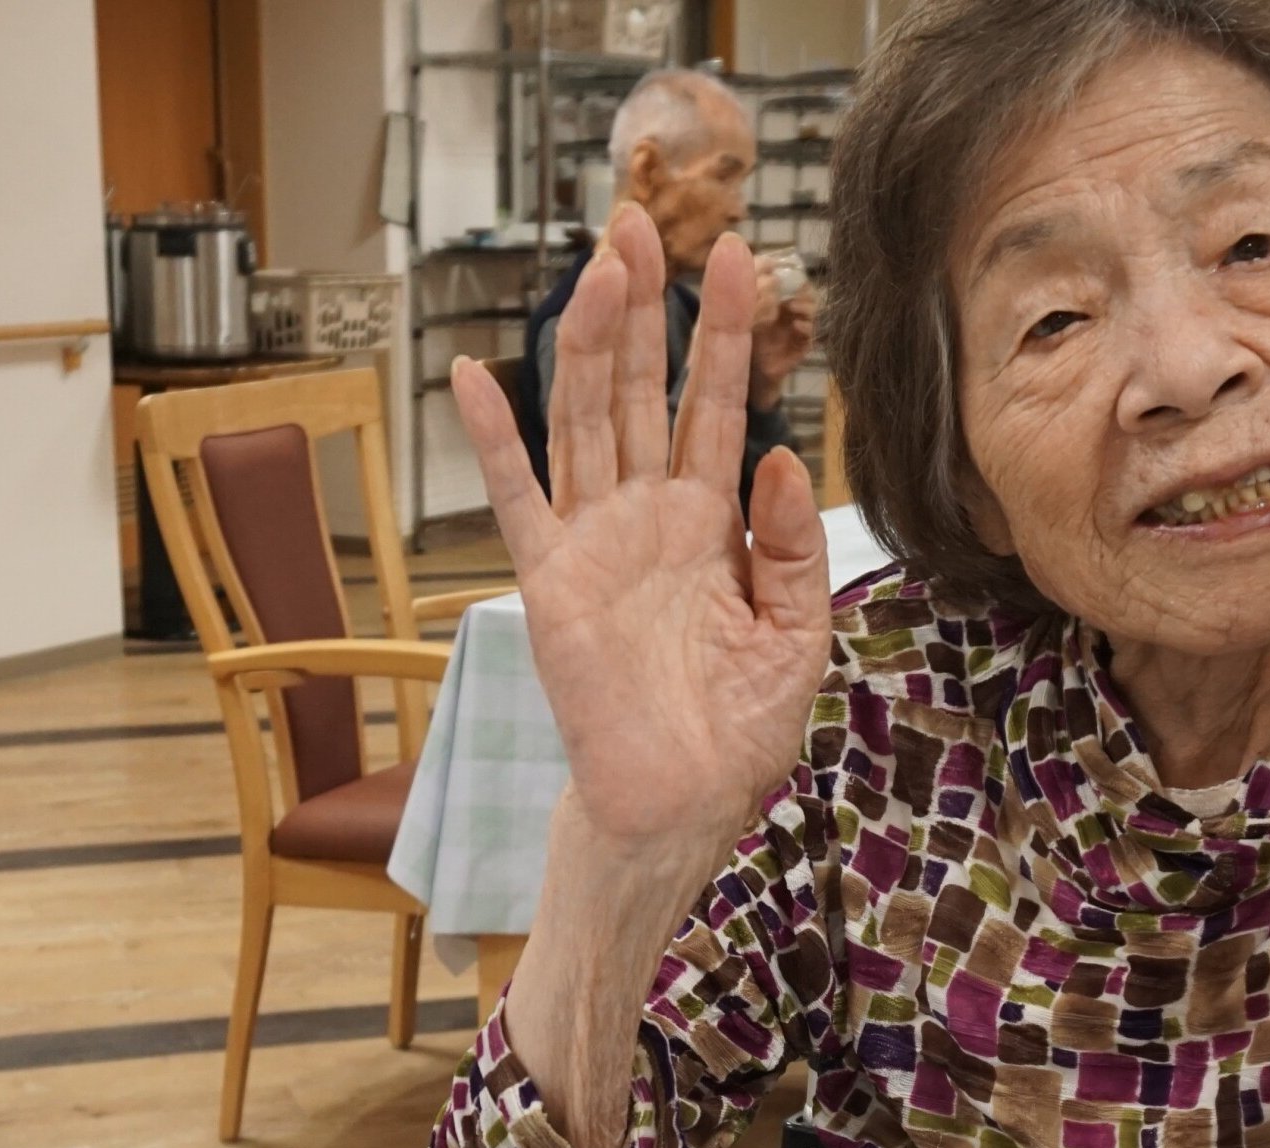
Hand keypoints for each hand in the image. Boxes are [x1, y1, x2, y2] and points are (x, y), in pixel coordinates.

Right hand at [451, 205, 832, 880]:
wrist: (684, 803)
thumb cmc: (739, 729)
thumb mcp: (796, 633)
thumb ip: (790, 546)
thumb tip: (778, 460)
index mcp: (710, 526)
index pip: (717, 409)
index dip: (726, 337)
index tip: (742, 260)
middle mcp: (647, 519)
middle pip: (641, 391)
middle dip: (646, 309)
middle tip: (644, 223)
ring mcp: (594, 544)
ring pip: (585, 422)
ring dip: (587, 344)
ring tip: (596, 268)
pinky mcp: (550, 583)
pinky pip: (516, 501)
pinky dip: (492, 441)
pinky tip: (473, 378)